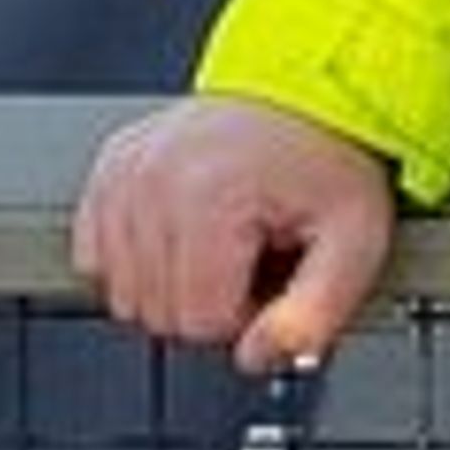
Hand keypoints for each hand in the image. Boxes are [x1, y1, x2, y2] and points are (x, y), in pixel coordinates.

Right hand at [68, 91, 399, 375]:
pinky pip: (95, 257)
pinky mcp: (110, 169)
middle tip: (253, 254)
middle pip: (160, 314)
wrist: (307, 91)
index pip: (202, 322)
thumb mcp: (354, 242)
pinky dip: (137, 260)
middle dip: (211, 300)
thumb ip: (315, 316)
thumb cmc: (329, 157)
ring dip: (174, 283)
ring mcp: (126, 173)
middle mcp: (156, 180)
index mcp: (210, 195)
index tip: (273, 273)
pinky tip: (182, 235)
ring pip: (124, 294)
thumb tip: (262, 358)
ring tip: (223, 240)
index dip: (248, 313)